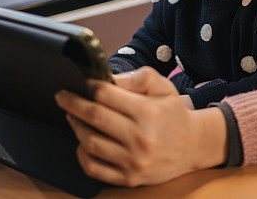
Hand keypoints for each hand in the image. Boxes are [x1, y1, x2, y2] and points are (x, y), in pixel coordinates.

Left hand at [55, 66, 227, 186]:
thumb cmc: (173, 114)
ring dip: (76, 127)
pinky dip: (82, 154)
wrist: (193, 146)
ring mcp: (134, 161)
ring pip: (91, 142)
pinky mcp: (129, 178)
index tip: (80, 82)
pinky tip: (82, 142)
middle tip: (63, 96)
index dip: (90, 87)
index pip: (107, 96)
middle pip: (95, 117)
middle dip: (74, 104)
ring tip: (73, 116)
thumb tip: (109, 80)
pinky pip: (94, 168)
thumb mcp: (164, 87)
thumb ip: (138, 78)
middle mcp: (141, 138)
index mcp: (149, 113)